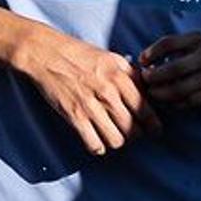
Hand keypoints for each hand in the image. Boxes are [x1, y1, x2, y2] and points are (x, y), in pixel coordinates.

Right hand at [14, 25, 142, 155]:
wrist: (45, 53)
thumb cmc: (80, 54)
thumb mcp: (111, 58)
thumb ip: (130, 75)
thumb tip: (147, 92)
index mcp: (119, 77)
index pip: (145, 109)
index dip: (153, 124)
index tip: (155, 130)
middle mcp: (108, 93)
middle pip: (133, 129)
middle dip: (135, 135)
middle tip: (133, 133)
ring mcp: (90, 106)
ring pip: (116, 140)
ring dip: (117, 141)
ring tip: (115, 136)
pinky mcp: (73, 116)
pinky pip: (94, 144)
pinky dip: (98, 147)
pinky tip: (97, 140)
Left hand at [135, 31, 200, 108]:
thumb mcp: (200, 42)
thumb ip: (177, 47)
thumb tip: (145, 60)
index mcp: (199, 39)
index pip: (169, 43)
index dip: (152, 52)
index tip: (141, 60)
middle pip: (173, 68)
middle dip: (154, 77)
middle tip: (145, 81)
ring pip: (181, 88)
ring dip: (162, 93)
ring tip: (153, 93)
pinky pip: (191, 100)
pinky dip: (176, 103)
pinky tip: (169, 102)